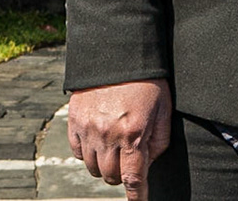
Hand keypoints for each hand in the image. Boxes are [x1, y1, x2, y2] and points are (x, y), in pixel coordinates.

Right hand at [68, 79, 172, 200]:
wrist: (119, 52)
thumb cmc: (147, 81)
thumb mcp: (163, 109)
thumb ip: (159, 141)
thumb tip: (147, 165)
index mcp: (133, 132)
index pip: (133, 178)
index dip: (137, 196)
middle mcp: (107, 134)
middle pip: (111, 176)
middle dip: (122, 173)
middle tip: (130, 157)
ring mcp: (88, 129)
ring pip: (93, 168)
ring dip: (105, 164)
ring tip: (116, 144)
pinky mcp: (74, 121)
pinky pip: (77, 153)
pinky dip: (88, 152)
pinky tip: (100, 137)